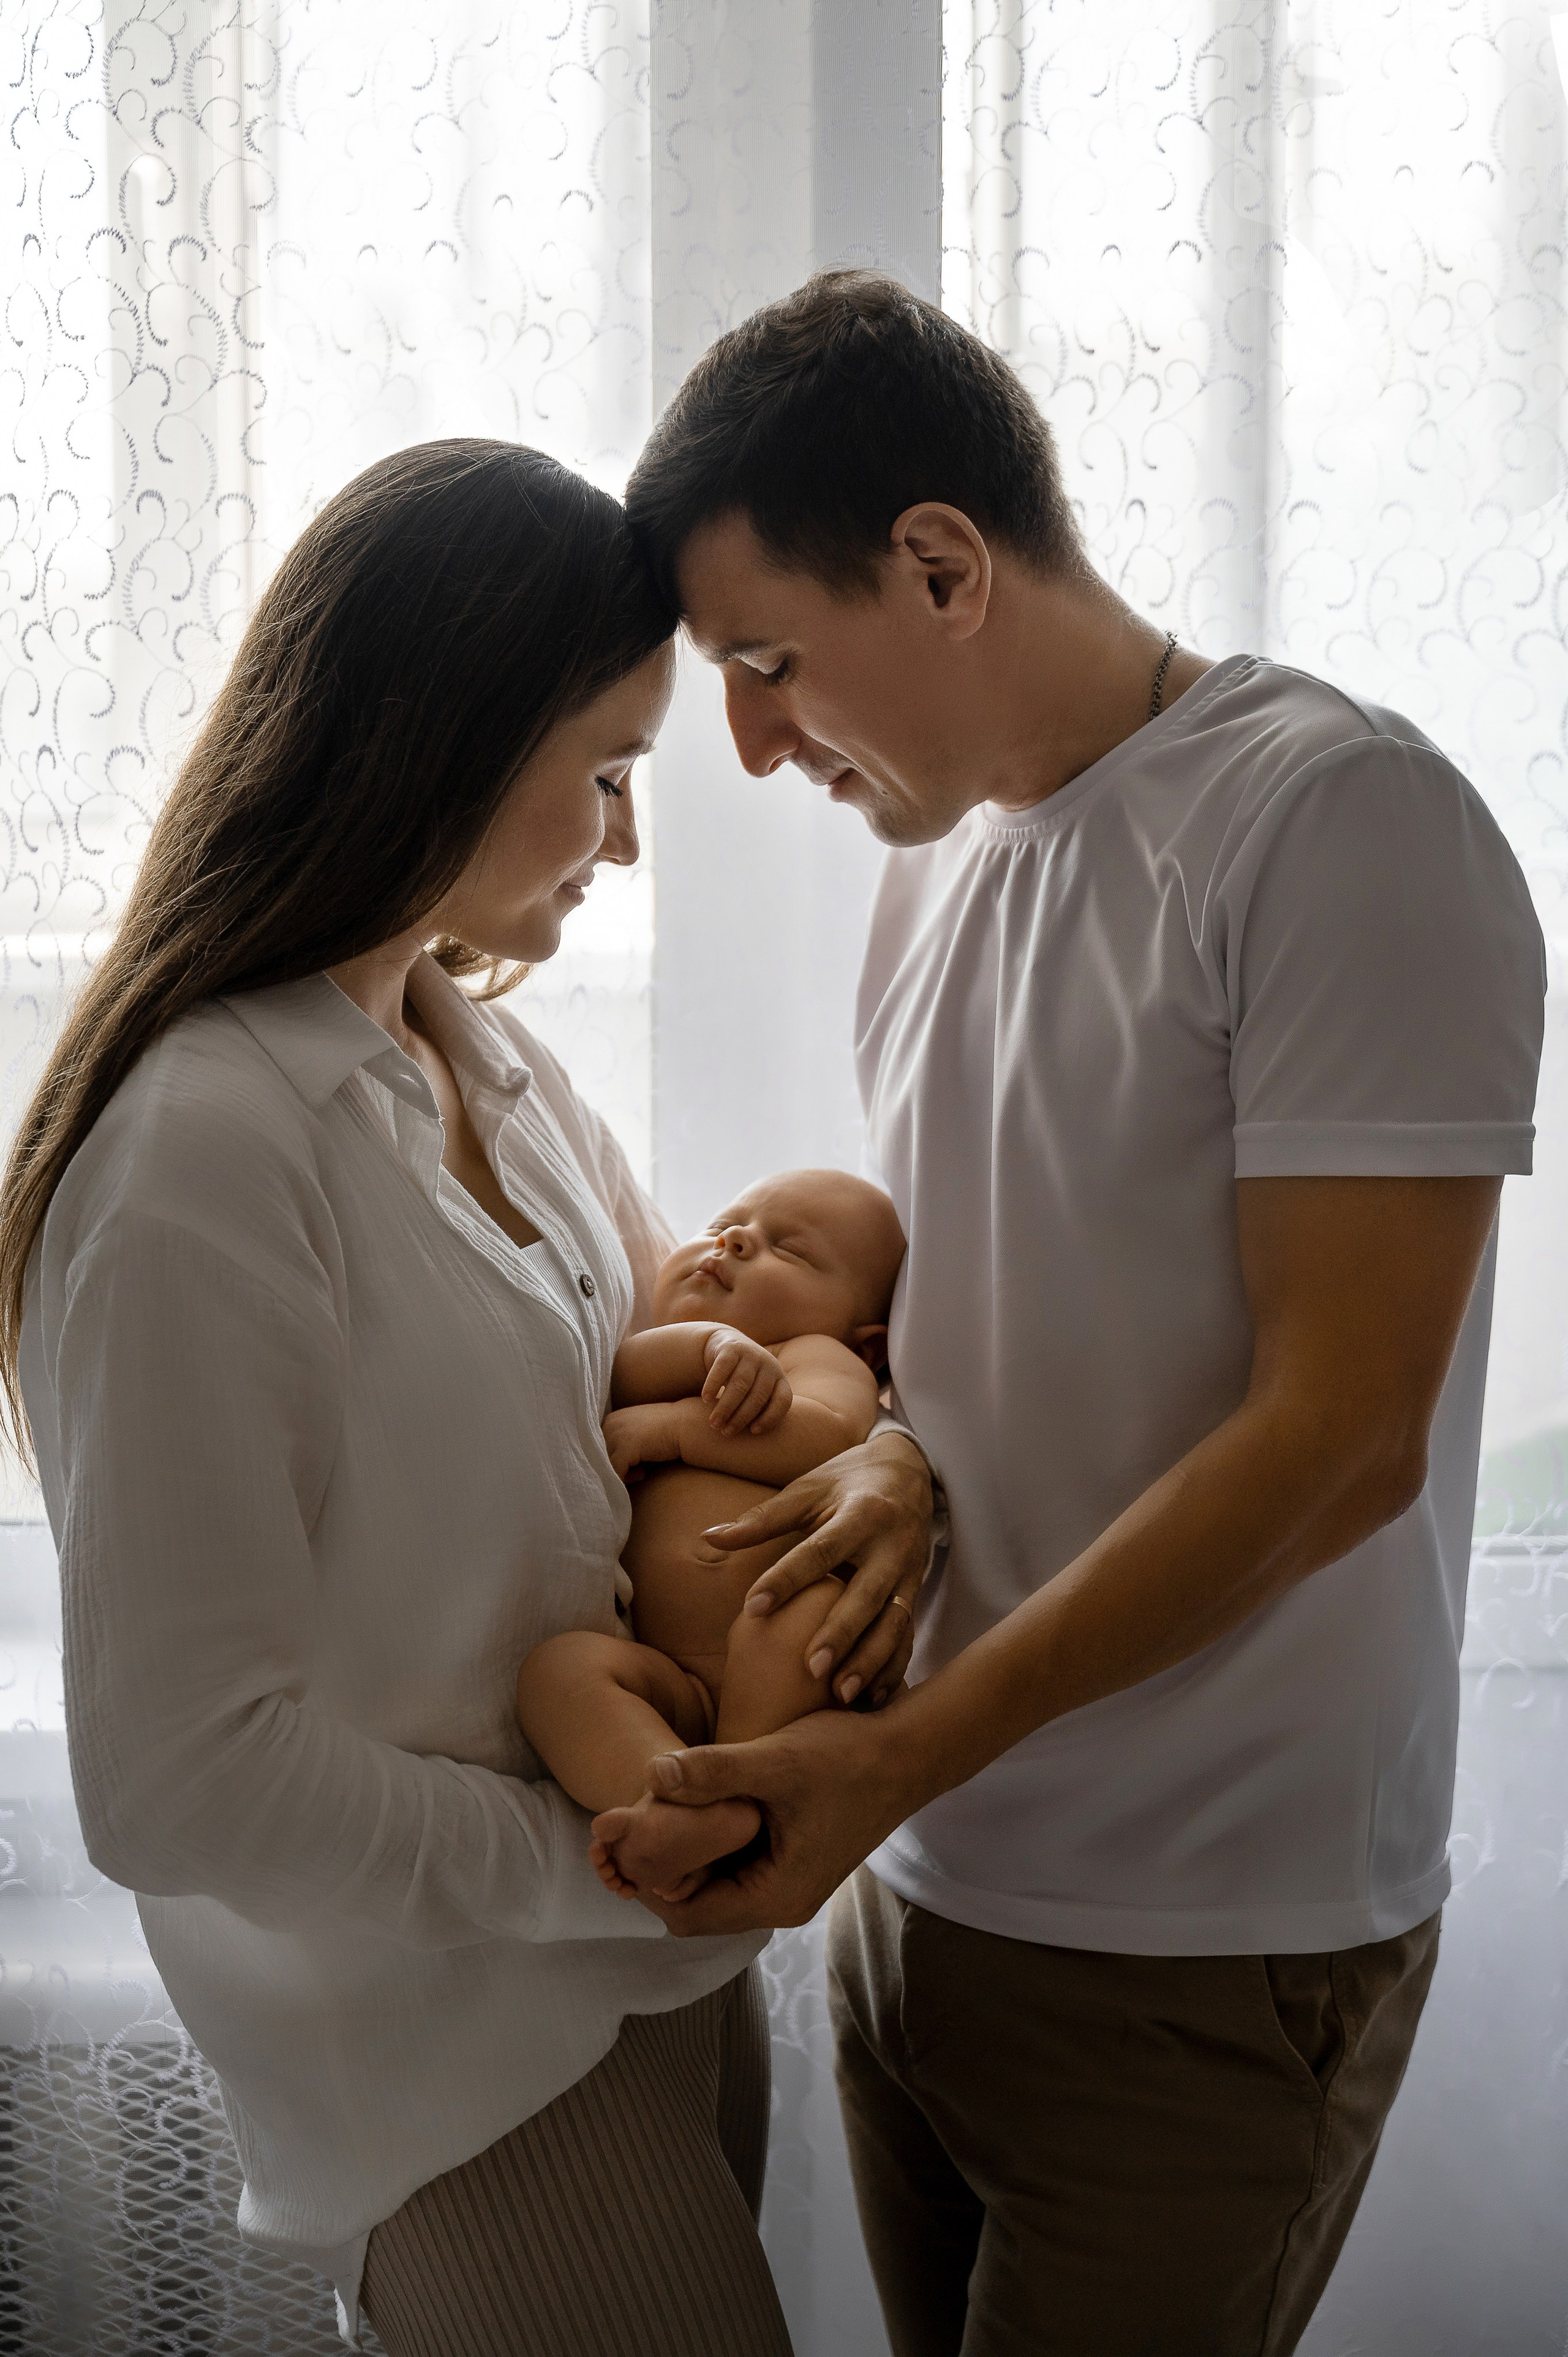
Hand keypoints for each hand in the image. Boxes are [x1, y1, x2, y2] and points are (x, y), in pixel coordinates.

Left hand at [602, 1402, 681, 1482]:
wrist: (686, 1424)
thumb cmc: (665, 1430)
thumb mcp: (638, 1432)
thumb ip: (622, 1442)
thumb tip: (611, 1465)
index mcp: (611, 1419)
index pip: (596, 1446)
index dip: (609, 1460)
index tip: (626, 1467)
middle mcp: (610, 1424)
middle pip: (598, 1457)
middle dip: (612, 1468)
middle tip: (633, 1473)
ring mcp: (617, 1435)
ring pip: (604, 1465)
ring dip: (620, 1474)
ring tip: (640, 1473)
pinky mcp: (626, 1447)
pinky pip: (615, 1471)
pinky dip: (626, 1479)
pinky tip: (644, 1474)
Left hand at [620, 1707, 921, 1935]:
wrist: (908, 1753)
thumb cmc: (849, 1757)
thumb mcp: (776, 1761)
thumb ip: (713, 1771)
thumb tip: (651, 1774)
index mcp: (776, 1897)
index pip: (687, 1915)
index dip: (647, 1882)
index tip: (620, 1839)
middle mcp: (781, 1902)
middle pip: (698, 1905)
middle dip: (660, 1869)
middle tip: (628, 1822)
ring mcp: (789, 1883)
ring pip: (715, 1884)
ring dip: (684, 1855)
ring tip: (653, 1809)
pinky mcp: (793, 1860)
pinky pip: (736, 1866)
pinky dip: (709, 1843)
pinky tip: (693, 1803)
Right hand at [702, 1328, 792, 1435]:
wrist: (729, 1345)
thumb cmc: (746, 1380)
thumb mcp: (758, 1391)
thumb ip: (760, 1409)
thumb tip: (755, 1443)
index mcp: (780, 1379)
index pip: (783, 1401)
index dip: (771, 1418)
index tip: (754, 1432)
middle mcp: (769, 1365)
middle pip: (757, 1396)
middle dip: (741, 1418)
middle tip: (725, 1433)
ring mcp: (751, 1355)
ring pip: (739, 1384)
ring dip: (725, 1407)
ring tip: (714, 1423)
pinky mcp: (731, 1348)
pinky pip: (722, 1368)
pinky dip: (713, 1385)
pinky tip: (706, 1399)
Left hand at [703, 1431, 931, 1706]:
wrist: (909, 1472)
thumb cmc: (845, 1482)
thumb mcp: (807, 1491)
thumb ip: (762, 1519)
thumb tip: (708, 1537)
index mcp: (861, 1514)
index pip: (820, 1551)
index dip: (786, 1580)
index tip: (752, 1609)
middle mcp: (892, 1546)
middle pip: (866, 1594)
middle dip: (840, 1633)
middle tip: (810, 1669)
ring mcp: (910, 1573)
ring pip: (894, 1623)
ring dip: (870, 1660)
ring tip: (840, 1695)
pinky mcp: (917, 1592)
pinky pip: (908, 1635)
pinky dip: (892, 1667)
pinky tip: (872, 1699)